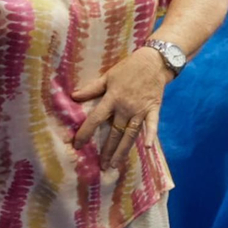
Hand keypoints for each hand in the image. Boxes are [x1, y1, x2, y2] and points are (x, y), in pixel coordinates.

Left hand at [72, 46, 171, 170]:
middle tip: (102, 165)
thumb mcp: (108, 75)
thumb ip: (92, 88)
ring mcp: (140, 110)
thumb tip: (73, 96)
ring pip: (130, 134)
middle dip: (107, 150)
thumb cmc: (129, 68)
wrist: (154, 61)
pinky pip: (152, 124)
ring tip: (116, 164)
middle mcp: (125, 107)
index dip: (85, 132)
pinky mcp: (153, 109)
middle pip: (114, 132)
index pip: (95, 119)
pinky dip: (151, 135)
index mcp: (112, 98)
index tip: (77, 145)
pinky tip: (148, 147)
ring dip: (123, 150)